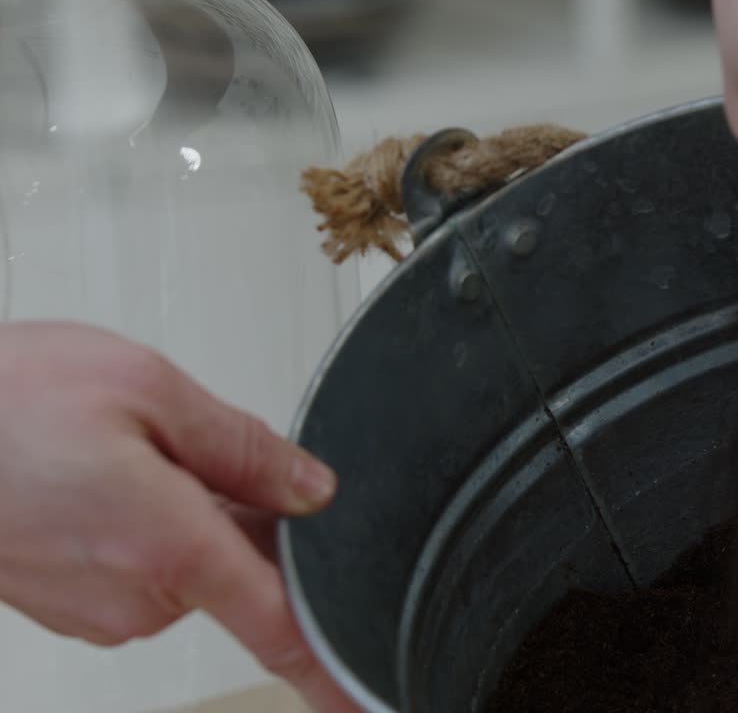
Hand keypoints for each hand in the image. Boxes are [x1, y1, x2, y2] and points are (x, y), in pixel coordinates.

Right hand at [0, 322, 356, 712]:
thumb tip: (312, 490)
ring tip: (121, 452)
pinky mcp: (71, 606)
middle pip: (242, 568)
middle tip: (184, 446)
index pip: (280, 626)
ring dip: (187, 511)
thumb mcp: (146, 388)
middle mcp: (138, 595)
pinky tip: (102, 478)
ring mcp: (100, 609)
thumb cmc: (3, 402)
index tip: (370, 702)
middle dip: (243, 513)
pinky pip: (145, 569)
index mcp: (170, 545)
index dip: (334, 672)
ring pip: (192, 563)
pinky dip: (147, 526)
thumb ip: (244, 447)